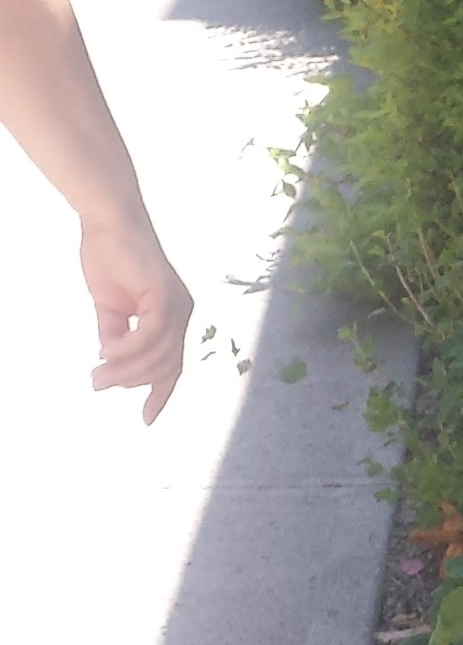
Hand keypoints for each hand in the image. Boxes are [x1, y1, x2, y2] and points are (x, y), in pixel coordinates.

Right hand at [79, 203, 193, 420]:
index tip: (147, 420)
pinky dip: (129, 348)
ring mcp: (177, 304)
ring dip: (125, 369)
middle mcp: (182, 313)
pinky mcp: (164, 294)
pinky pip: (151, 334)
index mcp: (173, 317)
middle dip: (132, 382)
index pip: (174, 365)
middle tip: (98, 384)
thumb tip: (110, 362)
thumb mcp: (111, 309)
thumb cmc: (110, 260)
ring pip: (159, 354)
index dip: (161, 393)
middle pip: (166, 366)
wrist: (107, 224)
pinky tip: (107, 350)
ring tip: (98, 375)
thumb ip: (114, 335)